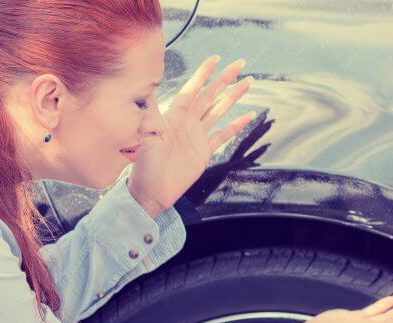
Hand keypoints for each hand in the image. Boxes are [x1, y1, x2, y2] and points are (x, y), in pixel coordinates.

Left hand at [127, 55, 255, 216]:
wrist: (151, 192)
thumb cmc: (144, 166)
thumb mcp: (144, 138)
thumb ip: (149, 115)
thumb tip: (148, 90)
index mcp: (173, 116)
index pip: (192, 90)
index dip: (203, 74)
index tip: (215, 59)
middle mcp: (187, 122)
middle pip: (209, 96)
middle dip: (224, 79)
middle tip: (240, 64)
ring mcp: (196, 136)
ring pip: (218, 110)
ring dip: (233, 97)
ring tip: (247, 83)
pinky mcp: (204, 151)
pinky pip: (223, 135)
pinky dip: (236, 125)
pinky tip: (248, 115)